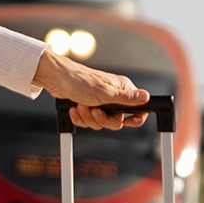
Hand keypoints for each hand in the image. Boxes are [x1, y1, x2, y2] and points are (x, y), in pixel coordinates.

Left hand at [32, 48, 149, 130]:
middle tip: (94, 109)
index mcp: (122, 89)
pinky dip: (80, 117)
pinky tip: (74, 109)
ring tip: (81, 106)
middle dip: (102, 118)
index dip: (135, 118)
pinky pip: (88, 121)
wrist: (57, 80)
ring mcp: (100, 102)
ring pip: (101, 122)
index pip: (138, 108)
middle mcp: (113, 96)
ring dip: (88, 117)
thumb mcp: (105, 93)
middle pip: (116, 121)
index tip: (128, 121)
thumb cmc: (80, 81)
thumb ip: (126, 98)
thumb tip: (147, 97)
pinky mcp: (88, 106)